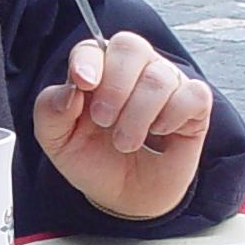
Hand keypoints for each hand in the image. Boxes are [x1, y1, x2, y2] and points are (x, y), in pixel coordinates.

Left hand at [32, 31, 210, 219]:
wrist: (126, 198)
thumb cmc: (94, 161)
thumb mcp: (58, 142)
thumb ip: (50, 110)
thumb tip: (71, 90)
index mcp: (97, 71)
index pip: (93, 47)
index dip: (88, 61)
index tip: (84, 84)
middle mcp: (134, 69)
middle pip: (131, 47)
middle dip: (115, 86)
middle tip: (104, 121)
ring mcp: (167, 83)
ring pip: (159, 76)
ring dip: (138, 115)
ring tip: (125, 142)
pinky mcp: (194, 104)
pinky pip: (193, 94)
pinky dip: (174, 115)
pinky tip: (161, 132)